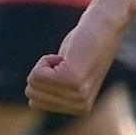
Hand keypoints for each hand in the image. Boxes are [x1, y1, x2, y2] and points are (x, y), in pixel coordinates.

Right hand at [27, 0, 132, 117]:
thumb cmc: (83, 46)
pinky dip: (46, 60)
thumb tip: (35, 102)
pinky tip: (67, 55)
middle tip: (68, 62)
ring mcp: (77, 95)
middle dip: (43, 74)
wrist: (104, 25)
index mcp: (80, 109)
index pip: (35, 104)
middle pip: (32, 95)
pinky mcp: (72, 80)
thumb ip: (56, 92)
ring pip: (33, 84)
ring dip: (45, 66)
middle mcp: (81, 107)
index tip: (67, 69)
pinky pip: (36, 74)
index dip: (44, 81)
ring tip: (69, 59)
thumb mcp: (68, 76)